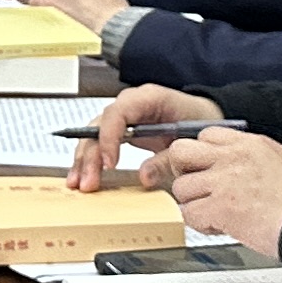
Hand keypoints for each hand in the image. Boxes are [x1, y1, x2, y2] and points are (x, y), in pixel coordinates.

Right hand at [70, 82, 218, 192]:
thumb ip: (168, 157)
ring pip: (93, 135)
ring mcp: (123, 117)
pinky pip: (99, 143)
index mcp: (149, 98)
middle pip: (99, 126)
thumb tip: (143, 176)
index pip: (118, 113)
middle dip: (90, 155)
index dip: (109, 138)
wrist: (204, 117)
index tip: (110, 164)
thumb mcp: (190, 139)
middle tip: (88, 182)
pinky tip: (80, 178)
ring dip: (83, 160)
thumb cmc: (200, 121)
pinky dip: (89, 161)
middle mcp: (130, 105)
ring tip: (77, 184)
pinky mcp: (120, 131)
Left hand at [141, 125, 281, 258]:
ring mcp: (222, 182)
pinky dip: (200, 224)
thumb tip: (250, 161)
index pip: (206, 135)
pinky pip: (188, 214)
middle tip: (198, 188)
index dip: (203, 155)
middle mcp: (232, 158)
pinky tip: (218, 227)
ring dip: (193, 203)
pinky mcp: (219, 208)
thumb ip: (259, 156)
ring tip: (213, 213)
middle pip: (181, 152)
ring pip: (181, 187)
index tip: (208, 169)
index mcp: (250, 144)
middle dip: (184, 171)